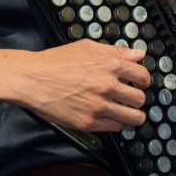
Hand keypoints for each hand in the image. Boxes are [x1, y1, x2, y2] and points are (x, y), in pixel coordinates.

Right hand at [17, 40, 149, 132]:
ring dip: (133, 115)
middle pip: (140, 99)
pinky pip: (115, 128)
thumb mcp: (87, 47)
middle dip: (137, 98)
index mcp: (109, 65)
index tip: (139, 83)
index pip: (142, 76)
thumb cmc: (56, 61)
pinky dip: (117, 124)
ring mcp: (98, 106)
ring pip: (133, 117)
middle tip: (130, 98)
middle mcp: (107, 86)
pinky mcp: (88, 123)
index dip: (143, 80)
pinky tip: (112, 117)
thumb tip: (138, 54)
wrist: (32, 78)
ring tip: (128, 112)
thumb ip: (115, 51)